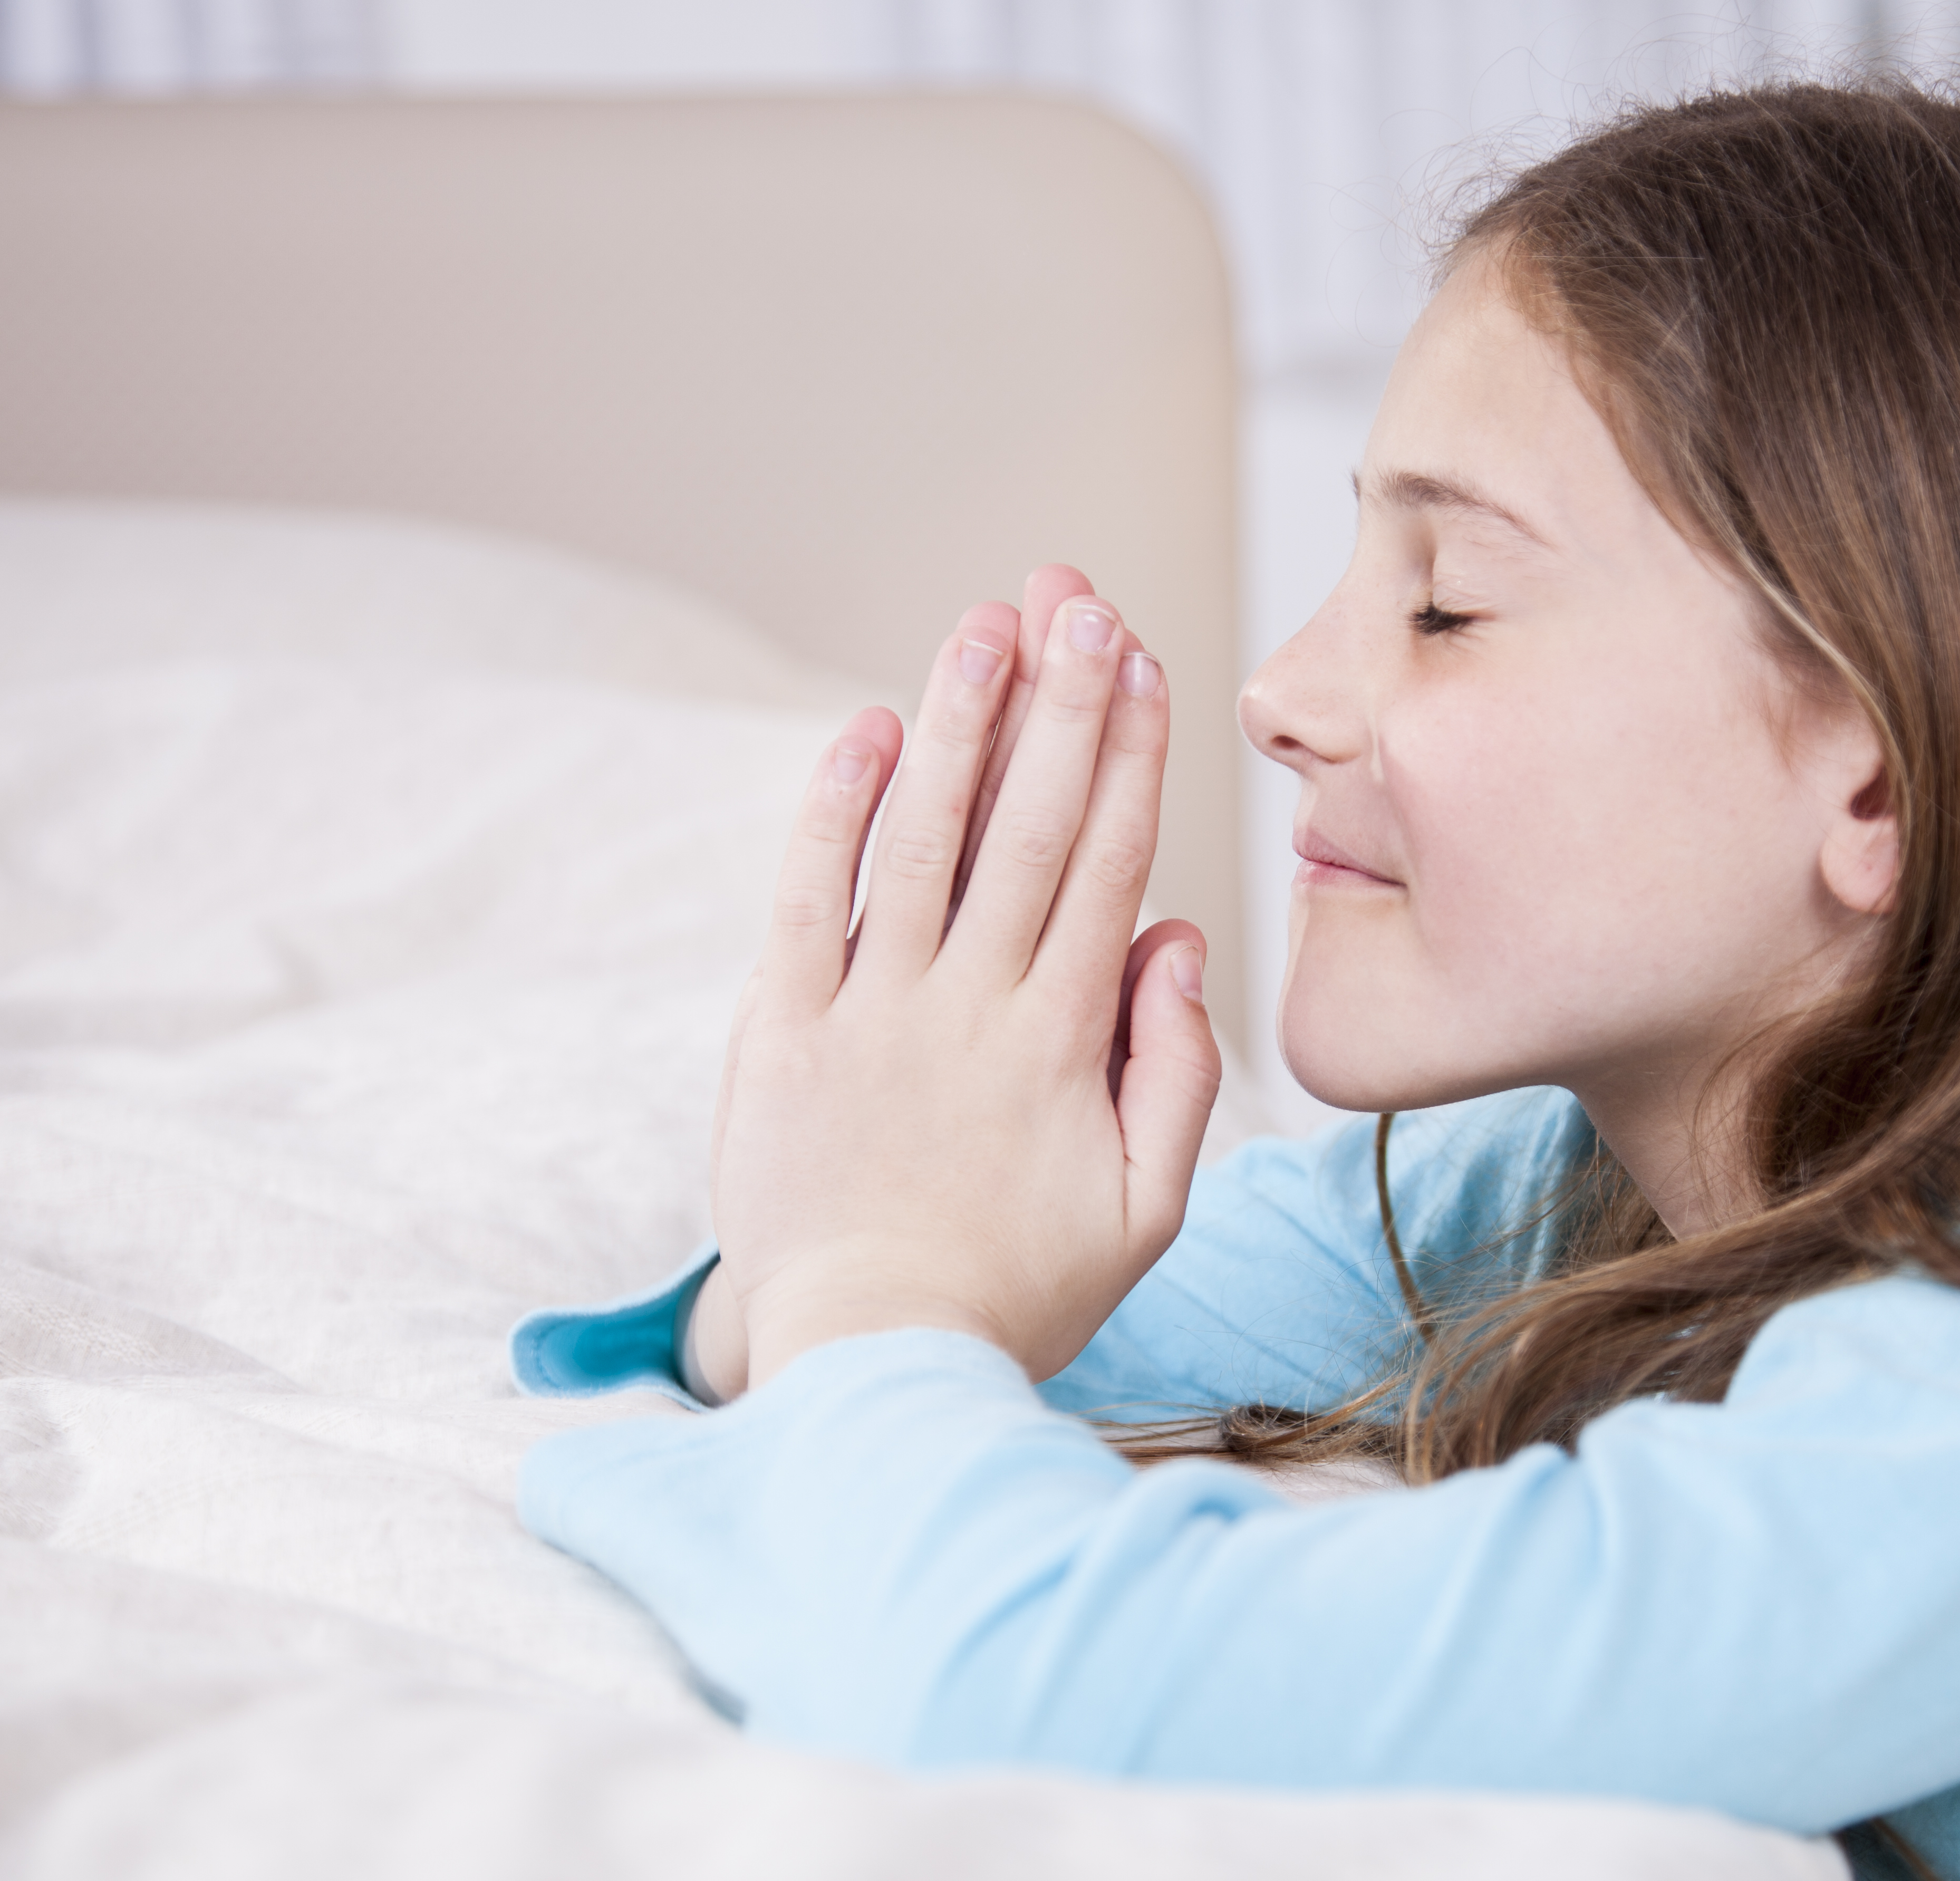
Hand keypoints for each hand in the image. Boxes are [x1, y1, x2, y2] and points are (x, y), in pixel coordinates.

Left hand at [701, 580, 1220, 1391]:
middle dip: (1060, 703)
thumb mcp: (1144, 1210)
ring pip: (925, 839)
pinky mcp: (784, 1032)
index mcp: (1062, 1043)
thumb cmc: (1017, 1292)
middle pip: (1027, 825)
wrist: (870, 1362)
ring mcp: (873, 1013)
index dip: (1129, 756)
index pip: (1108, 866)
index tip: (1144, 662)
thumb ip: (1175, 1073)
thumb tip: (1176, 940)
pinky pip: (810, 900)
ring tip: (986, 621)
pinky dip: (839, 809)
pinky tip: (871, 727)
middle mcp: (971, 1007)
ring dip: (960, 722)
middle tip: (1078, 598)